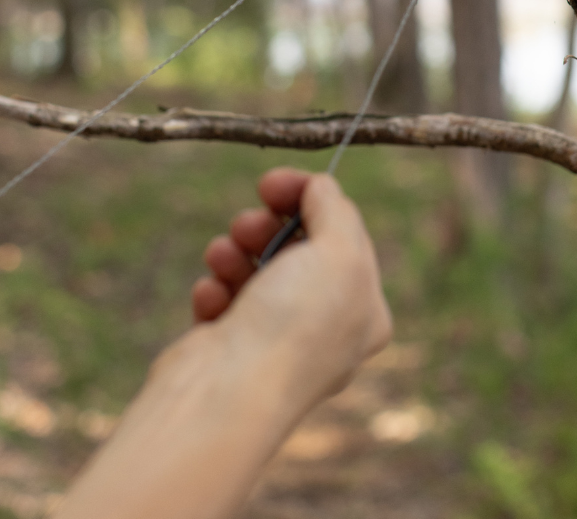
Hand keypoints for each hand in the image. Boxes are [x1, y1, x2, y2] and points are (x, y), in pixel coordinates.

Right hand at [191, 168, 392, 404]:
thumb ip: (333, 207)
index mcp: (365, 310)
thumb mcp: (338, 251)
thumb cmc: (292, 325)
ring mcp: (277, 339)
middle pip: (297, 248)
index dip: (308, 197)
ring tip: (222, 257)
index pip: (343, 233)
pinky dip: (215, 287)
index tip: (271, 181)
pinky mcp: (232, 347)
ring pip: (255, 267)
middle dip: (265, 226)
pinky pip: (224, 297)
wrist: (225, 395)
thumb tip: (320, 186)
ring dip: (235, 251)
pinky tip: (211, 295)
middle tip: (246, 223)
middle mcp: (327, 327)